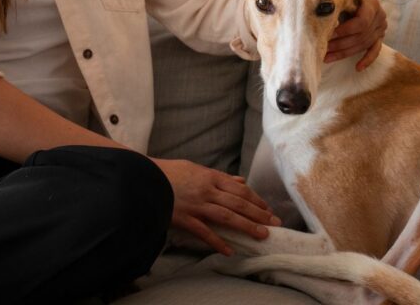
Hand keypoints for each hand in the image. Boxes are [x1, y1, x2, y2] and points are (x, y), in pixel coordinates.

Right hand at [153, 157, 281, 255]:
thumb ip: (218, 177)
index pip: (239, 189)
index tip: (268, 209)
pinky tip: (230, 250)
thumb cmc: (169, 172)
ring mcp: (196, 205)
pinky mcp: (185, 218)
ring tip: (262, 235)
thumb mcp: (195, 169)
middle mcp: (207, 190)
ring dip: (247, 226)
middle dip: (259, 214)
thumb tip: (239, 180)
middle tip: (275, 224)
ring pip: (227, 217)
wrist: (144, 178)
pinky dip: (218, 242)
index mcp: (210, 176)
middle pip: (238, 203)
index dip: (256, 199)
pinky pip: (204, 232)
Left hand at [325, 0, 386, 70]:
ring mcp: (380, 29)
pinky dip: (367, 59)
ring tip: (326, 57)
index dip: (344, 30)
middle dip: (340, 44)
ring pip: (362, 45)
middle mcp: (379, 17)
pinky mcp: (378, 37)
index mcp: (372, 4)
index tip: (328, 34)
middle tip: (322, 48)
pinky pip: (375, 51)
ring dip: (344, 53)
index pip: (361, 22)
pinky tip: (358, 68)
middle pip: (360, 36)